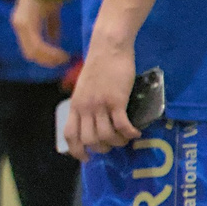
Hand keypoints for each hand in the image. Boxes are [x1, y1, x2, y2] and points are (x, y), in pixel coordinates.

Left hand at [11, 0, 69, 68]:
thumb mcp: (51, 12)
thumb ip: (52, 27)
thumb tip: (55, 41)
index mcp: (23, 23)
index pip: (30, 48)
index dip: (43, 57)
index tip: (58, 60)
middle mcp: (19, 26)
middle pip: (30, 53)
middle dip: (46, 60)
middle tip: (61, 62)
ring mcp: (21, 25)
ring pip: (33, 51)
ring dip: (49, 57)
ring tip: (63, 58)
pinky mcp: (26, 24)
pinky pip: (38, 44)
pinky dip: (50, 51)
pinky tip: (61, 53)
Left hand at [67, 36, 140, 158]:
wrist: (108, 48)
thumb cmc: (99, 66)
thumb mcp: (84, 88)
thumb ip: (85, 104)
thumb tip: (92, 121)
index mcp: (75, 105)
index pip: (70, 135)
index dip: (77, 151)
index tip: (87, 157)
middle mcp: (85, 108)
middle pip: (89, 140)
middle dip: (102, 148)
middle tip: (113, 144)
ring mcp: (100, 105)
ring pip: (106, 136)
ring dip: (118, 142)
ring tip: (126, 139)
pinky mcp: (116, 100)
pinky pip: (122, 125)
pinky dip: (130, 134)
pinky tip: (136, 133)